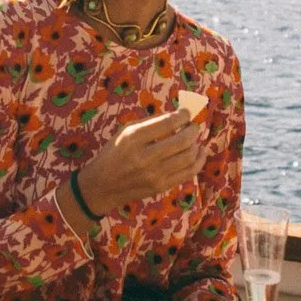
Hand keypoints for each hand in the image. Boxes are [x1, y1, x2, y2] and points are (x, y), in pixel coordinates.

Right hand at [74, 110, 202, 219]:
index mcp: (134, 138)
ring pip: (189, 157)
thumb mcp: (125, 131)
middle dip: (193, 130)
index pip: (168, 123)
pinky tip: (198, 152)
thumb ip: (151, 123)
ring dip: (196, 144)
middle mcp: (145, 157)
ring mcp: (154, 175)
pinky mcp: (161, 186)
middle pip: (183, 141)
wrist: (102, 186)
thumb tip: (179, 116)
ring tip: (193, 139)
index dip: (183, 115)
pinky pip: (189, 172)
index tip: (186, 113)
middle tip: (192, 126)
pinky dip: (199, 160)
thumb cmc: (114, 153)